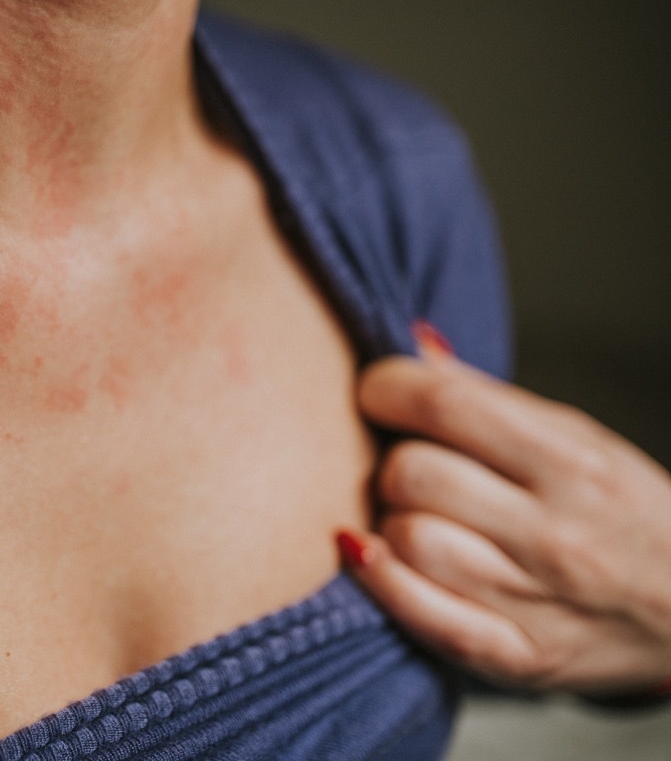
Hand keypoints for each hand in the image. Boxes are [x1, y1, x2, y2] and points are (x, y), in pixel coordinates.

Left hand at [345, 350, 670, 694]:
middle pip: (412, 473)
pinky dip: (382, 581)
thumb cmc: (625, 515)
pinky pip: (419, 613)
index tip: (381, 393)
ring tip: (415, 517)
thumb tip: (409, 344)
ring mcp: (538, 601)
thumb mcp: (577, 439)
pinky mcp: (518, 657)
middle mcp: (558, 533)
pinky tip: (375, 556)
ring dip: (391, 522)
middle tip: (407, 466)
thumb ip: (484, 397)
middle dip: (391, 460)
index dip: (386, 388)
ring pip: (406, 540)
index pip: (443, 404)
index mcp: (573, 462)